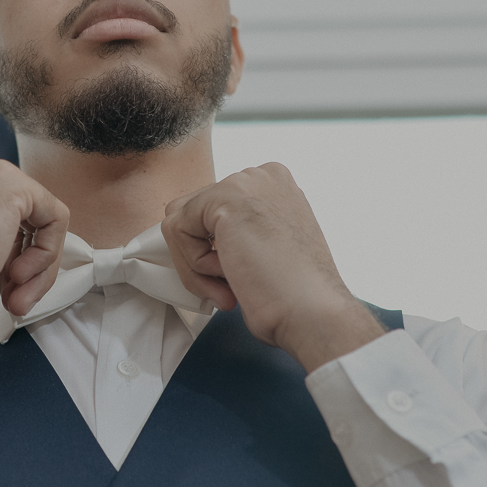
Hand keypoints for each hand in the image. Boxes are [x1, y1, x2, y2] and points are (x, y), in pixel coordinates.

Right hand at [0, 151, 67, 359]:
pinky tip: (18, 276)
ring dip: (37, 266)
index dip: (13, 257)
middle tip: (14, 298)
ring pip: (45, 218)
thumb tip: (21, 256)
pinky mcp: (14, 187)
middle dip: (28, 262)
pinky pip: (56, 219)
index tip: (5, 289)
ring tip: (15, 296)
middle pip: (29, 214)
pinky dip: (46, 255)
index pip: (8, 214)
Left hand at [161, 163, 384, 370]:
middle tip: (229, 288)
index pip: (213, 210)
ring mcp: (243, 183)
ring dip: (196, 265)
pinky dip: (192, 265)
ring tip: (230, 287)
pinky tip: (228, 276)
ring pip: (180, 222)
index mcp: (274, 185)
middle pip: (193, 213)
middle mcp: (260, 175)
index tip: (238, 276)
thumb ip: (238, 230)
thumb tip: (198, 237)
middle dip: (202, 257)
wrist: (310, 311)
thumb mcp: (267, 246)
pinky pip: (176, 231)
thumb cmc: (294, 293)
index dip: (214, 250)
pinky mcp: (223, 199)